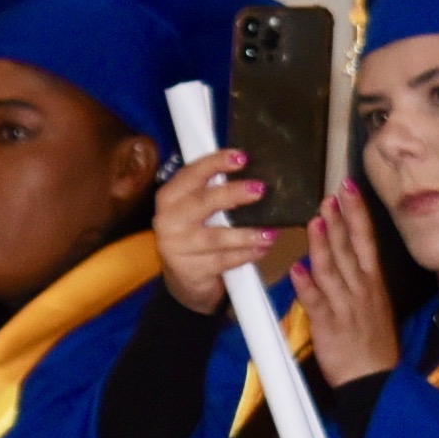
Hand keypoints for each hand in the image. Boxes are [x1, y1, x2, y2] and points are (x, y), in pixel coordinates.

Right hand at [153, 146, 278, 316]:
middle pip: (203, 202)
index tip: (242, 157)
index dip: (216, 163)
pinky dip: (247, 254)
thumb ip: (213, 191)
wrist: (183, 279)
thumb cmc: (196, 234)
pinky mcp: (190, 270)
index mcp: (170, 196)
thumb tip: (253, 175)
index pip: (192, 173)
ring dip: (247, 233)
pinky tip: (262, 249)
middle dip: (234, 194)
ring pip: (217, 237)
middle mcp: (168, 219)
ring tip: (270, 232)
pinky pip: (224, 260)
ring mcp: (177, 247)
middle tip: (260, 190)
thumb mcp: (196, 210)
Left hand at [288, 186, 400, 386]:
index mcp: (373, 282)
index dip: (357, 213)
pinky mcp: (330, 325)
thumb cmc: (372, 343)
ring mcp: (346, 306)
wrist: (374, 379)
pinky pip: (317, 302)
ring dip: (323, 244)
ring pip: (332, 270)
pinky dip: (306, 286)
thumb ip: (356, 279)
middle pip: (350, 248)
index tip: (349, 189)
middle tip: (330, 195)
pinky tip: (297, 269)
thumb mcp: (373, 305)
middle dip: (340, 220)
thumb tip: (338, 255)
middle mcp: (362, 289)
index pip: (366, 240)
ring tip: (315, 220)